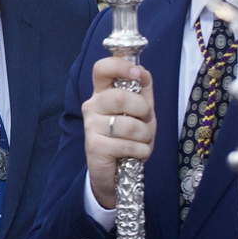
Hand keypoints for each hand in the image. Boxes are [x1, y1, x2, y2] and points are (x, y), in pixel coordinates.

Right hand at [83, 57, 154, 209]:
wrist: (115, 172)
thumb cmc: (128, 138)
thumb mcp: (141, 112)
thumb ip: (143, 90)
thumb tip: (143, 71)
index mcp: (102, 93)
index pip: (101, 69)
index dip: (119, 66)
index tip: (136, 73)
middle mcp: (92, 106)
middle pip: (120, 97)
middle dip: (143, 110)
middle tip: (146, 119)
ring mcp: (91, 126)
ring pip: (128, 125)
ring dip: (145, 136)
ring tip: (141, 141)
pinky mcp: (94, 146)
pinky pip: (128, 145)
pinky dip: (141, 151)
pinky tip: (135, 153)